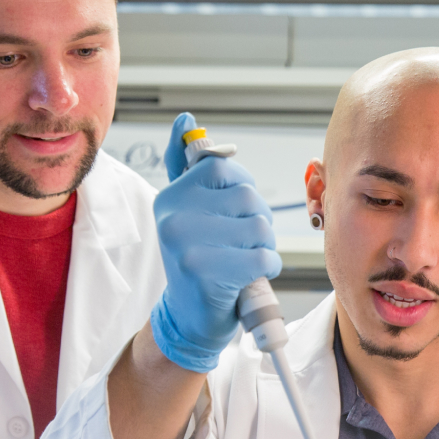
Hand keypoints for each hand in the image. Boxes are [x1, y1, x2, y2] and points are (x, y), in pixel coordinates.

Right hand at [149, 111, 281, 372]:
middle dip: (257, 221)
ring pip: (260, 228)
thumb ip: (186, 165)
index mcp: (170, 198)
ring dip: (264, 247)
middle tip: (241, 243)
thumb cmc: (197, 259)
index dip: (242, 189)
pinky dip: (267, 269)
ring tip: (243, 260)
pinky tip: (249, 276)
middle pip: (247, 198)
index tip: (235, 212)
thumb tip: (185, 119)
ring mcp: (187, 247)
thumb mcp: (187, 210)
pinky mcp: (207, 275)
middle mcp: (173, 218)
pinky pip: (263, 258)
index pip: (223, 169)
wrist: (189, 318)